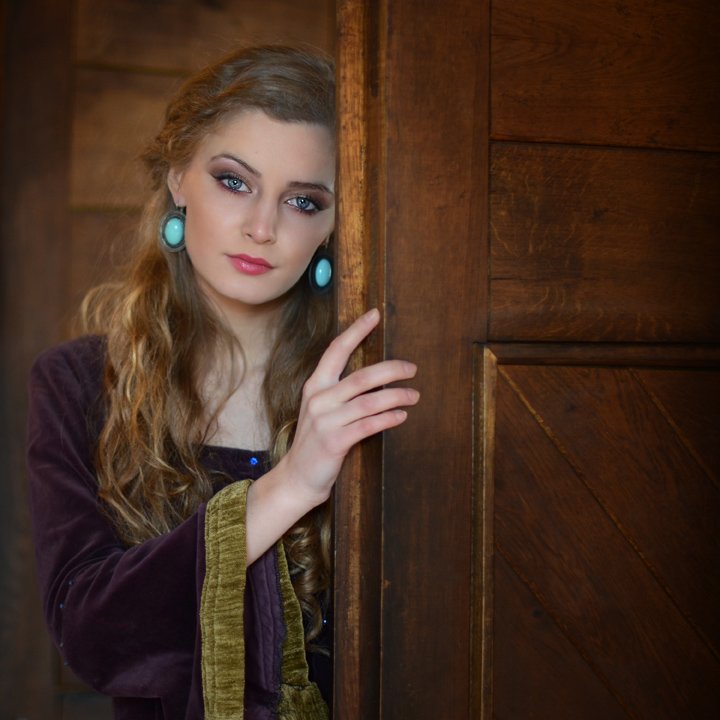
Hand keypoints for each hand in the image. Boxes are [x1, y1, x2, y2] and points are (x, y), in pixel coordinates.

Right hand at [281, 307, 418, 505]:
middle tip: (412, 368)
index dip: (356, 331)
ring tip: (414, 395)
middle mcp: (319, 399)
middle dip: (391, 369)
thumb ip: (340, 392)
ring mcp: (326, 421)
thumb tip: (376, 376)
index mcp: (315, 385)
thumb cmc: (316, 441)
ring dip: (397, 397)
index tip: (374, 314)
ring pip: (369, 401)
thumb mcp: (322, 409)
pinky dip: (388, 419)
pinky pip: (369, 425)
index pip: (337, 350)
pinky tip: (401, 416)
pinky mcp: (335, 442)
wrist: (298, 477)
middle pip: (362, 376)